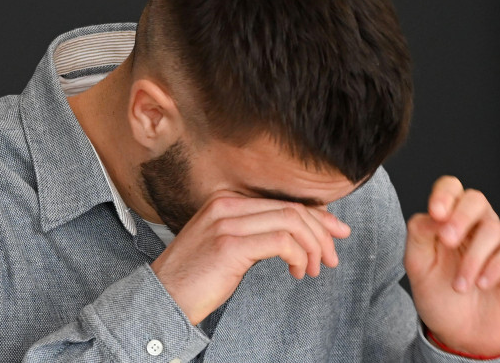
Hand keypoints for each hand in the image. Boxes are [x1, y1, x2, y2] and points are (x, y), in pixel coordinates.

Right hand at [150, 191, 350, 324]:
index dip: (317, 216)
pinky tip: (297, 272)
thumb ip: (257, 232)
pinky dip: (298, 257)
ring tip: (314, 270)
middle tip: (331, 258)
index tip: (336, 232)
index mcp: (227, 201)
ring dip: (313, 247)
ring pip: (292, 222)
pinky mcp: (230, 245)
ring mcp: (228, 223)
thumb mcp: (228, 244)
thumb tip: (299, 234)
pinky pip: (282, 242)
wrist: (163, 297)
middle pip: (293, 209)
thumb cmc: (197, 276)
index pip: (284, 201)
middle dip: (322, 233)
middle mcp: (228, 205)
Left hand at [404, 176, 499, 355]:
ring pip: (494, 229)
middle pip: (476, 199)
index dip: (445, 194)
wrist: (463, 337)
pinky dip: (495, 267)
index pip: (451, 189)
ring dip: (473, 259)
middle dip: (460, 217)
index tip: (435, 213)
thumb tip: (430, 215)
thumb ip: (419, 235)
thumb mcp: (418, 267)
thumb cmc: (441, 298)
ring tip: (461, 285)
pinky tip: (483, 284)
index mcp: (449, 222)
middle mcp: (477, 227)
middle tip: (447, 241)